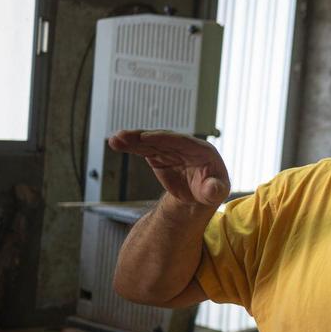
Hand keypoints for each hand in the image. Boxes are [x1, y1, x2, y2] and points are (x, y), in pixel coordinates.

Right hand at [108, 129, 229, 206]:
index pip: (182, 142)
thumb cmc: (211, 191)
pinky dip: (130, 147)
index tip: (146, 137)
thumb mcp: (215, 193)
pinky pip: (144, 149)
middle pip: (163, 139)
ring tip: (115, 140)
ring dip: (132, 140)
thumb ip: (215, 191)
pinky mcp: (160, 155)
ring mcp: (171, 150)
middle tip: (124, 136)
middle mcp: (186, 146)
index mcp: (203, 151)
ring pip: (150, 142)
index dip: (164, 139)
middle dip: (143, 137)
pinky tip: (116, 144)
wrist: (198, 195)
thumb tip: (213, 188)